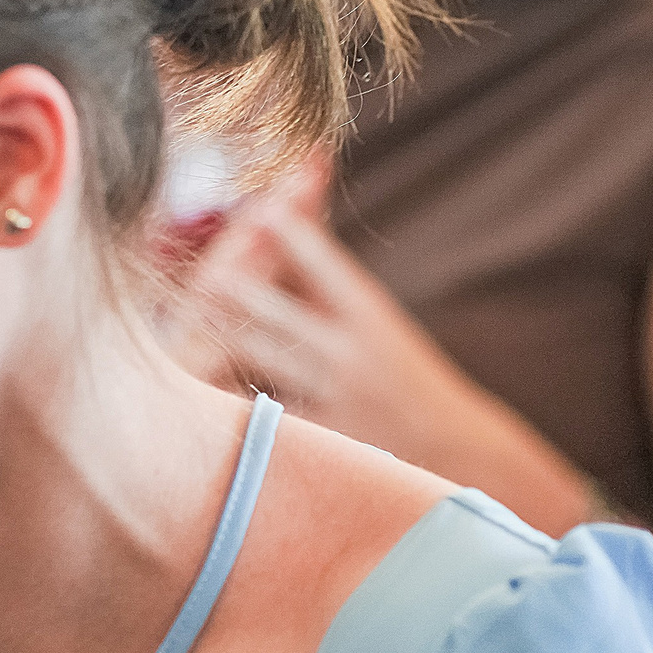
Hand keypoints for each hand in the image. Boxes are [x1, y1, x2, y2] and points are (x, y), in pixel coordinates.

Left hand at [162, 162, 593, 532]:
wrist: (456, 444)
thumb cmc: (402, 373)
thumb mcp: (375, 323)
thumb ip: (324, 285)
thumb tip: (281, 221)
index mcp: (373, 316)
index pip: (332, 268)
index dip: (299, 238)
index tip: (264, 208)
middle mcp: (357, 354)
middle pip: (288, 318)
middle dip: (247, 295)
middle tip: (204, 274)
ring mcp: (339, 398)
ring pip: (274, 365)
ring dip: (234, 340)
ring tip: (196, 319)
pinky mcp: (327, 437)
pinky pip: (277, 415)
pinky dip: (246, 400)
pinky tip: (209, 390)